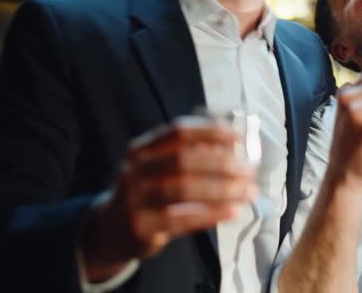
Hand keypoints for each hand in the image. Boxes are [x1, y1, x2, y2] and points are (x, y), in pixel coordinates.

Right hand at [81, 116, 257, 280]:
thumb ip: (191, 154)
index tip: (238, 137)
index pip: (178, 132)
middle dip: (222, 163)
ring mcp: (136, 199)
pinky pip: (183, 219)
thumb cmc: (149, 192)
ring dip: (222, 189)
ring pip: (184, 189)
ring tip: (247, 191)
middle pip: (183, 160)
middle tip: (248, 170)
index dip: (210, 132)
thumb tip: (234, 145)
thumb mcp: (160, 167)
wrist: (113, 229)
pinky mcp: (142, 226)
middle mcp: (136, 170)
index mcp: (143, 149)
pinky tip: (233, 211)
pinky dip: (212, 214)